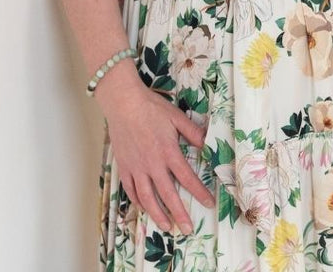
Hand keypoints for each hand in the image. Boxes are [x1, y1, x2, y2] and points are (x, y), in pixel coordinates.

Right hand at [97, 71, 215, 234]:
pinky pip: (131, 189)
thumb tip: (207, 143)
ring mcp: (136, 167)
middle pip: (168, 195)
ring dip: (157, 214)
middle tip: (188, 229)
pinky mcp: (124, 167)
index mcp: (168, 152)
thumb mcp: (176, 117)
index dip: (199, 193)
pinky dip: (138, 201)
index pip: (187, 177)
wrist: (123, 103)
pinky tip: (144, 207)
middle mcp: (152, 164)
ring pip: (147, 198)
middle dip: (179, 214)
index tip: (209, 204)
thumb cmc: (151, 108)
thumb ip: (193, 132)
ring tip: (167, 227)